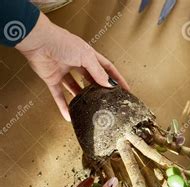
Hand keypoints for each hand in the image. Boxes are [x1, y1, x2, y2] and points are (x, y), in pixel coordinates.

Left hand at [15, 12, 129, 120]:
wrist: (38, 41)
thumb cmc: (61, 42)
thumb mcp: (86, 56)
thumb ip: (98, 72)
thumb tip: (109, 84)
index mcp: (87, 55)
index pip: (106, 68)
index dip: (116, 78)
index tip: (125, 89)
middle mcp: (76, 63)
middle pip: (92, 78)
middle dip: (100, 89)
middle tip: (109, 100)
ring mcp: (64, 71)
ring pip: (76, 88)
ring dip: (83, 98)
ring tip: (91, 108)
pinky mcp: (52, 79)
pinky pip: (59, 95)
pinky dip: (63, 106)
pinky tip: (69, 116)